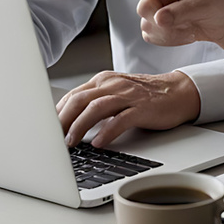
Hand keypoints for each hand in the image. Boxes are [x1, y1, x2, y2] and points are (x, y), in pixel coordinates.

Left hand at [56, 69, 200, 147]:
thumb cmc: (145, 97)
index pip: (73, 95)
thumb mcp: (116, 94)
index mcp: (104, 80)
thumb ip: (95, 103)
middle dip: (62, 120)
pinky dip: (107, 131)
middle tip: (51, 139)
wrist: (178, 92)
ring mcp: (128, 95)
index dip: (56, 113)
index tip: (45, 129)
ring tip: (70, 142)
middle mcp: (113, 85)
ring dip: (80, 126)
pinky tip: (99, 142)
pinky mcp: (142, 108)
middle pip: (80, 100)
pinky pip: (121, 119)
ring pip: (96, 108)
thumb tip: (67, 123)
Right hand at [89, 0, 223, 73]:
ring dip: (168, 32)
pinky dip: (170, 40)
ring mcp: (155, 14)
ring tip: (189, 25)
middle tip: (185, 18)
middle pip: (142, 9)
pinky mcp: (157, 29)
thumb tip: (158, 19)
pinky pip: (152, 38)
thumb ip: (180, 11)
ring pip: (146, 28)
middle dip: (161, 18)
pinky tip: (185, 33)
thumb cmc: (218, 5)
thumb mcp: (204, 5)